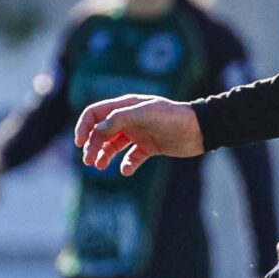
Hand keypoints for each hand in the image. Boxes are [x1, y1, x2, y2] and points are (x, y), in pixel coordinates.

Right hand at [74, 94, 202, 174]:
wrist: (199, 129)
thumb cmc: (171, 117)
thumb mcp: (143, 114)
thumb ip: (119, 119)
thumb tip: (97, 131)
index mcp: (125, 107)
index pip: (95, 114)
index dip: (83, 126)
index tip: (79, 143)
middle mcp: (129, 120)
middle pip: (101, 132)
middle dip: (92, 146)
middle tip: (89, 162)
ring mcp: (139, 134)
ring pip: (113, 146)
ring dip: (104, 156)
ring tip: (99, 167)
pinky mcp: (149, 147)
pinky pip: (132, 158)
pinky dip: (126, 165)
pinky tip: (126, 171)